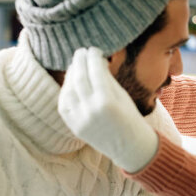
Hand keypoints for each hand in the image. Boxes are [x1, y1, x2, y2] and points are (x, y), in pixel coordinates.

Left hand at [58, 47, 158, 172]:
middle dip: (79, 61)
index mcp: (106, 101)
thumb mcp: (122, 95)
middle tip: (81, 51)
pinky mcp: (74, 126)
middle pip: (79, 77)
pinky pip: (64, 103)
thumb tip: (94, 61)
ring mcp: (80, 119)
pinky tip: (71, 81)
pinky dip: (66, 90)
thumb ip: (106, 78)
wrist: (130, 147)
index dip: (92, 57)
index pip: (94, 71)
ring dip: (71, 74)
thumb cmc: (130, 117)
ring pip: (68, 89)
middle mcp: (90, 110)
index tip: (93, 49)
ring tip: (76, 65)